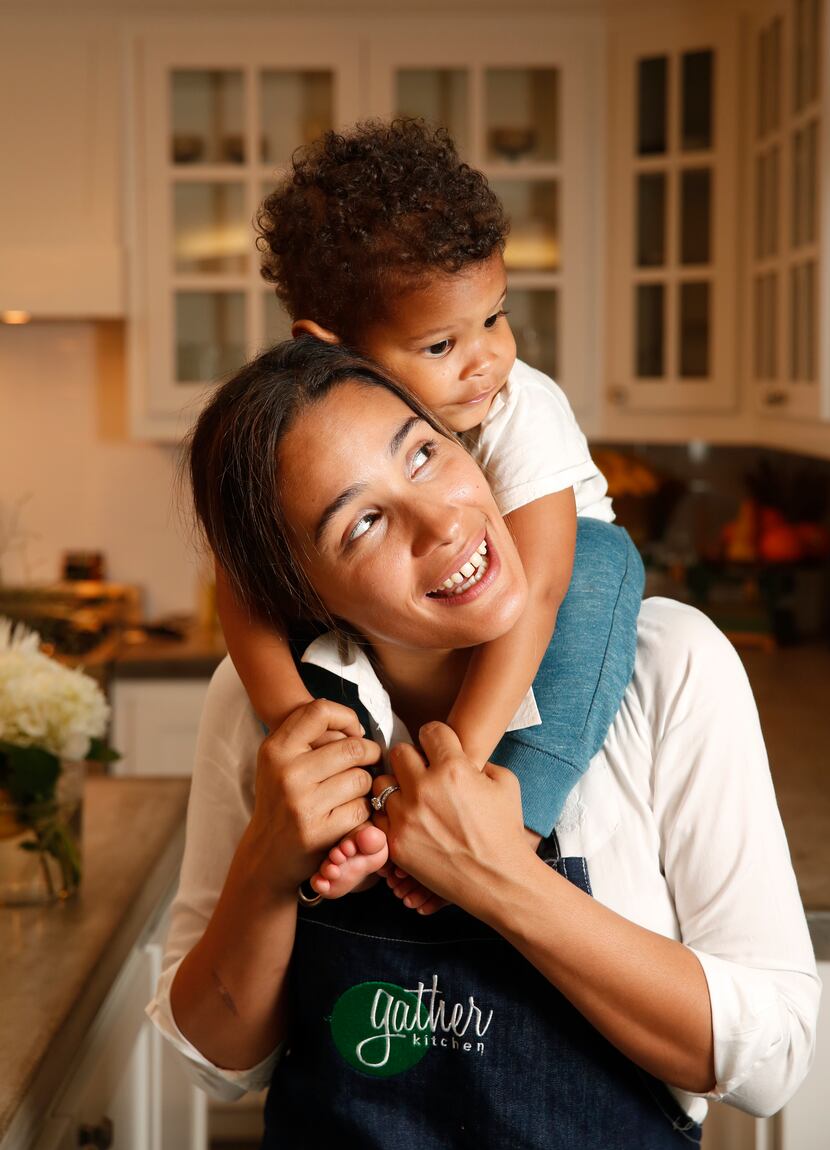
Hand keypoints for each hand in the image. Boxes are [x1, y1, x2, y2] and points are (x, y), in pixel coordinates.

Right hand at [247, 698, 380, 896]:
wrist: (266, 853)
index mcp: (275, 749)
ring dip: (365, 784)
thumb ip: (309, 735)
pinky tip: (348, 813)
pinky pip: (362, 808)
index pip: (320, 711)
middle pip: (353, 747)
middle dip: (369, 753)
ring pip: (361, 778)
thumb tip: (356, 727)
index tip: (353, 732)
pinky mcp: (320, 831)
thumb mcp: (279, 760)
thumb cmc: (282, 798)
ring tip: (352, 790)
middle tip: (369, 760)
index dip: (346, 717)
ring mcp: (303, 803)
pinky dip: (362, 810)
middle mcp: (286, 773)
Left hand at [370, 722, 529, 917]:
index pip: (429, 731)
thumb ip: (478, 761)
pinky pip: (378, 816)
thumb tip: (459, 755)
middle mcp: (426, 788)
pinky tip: (406, 821)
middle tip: (421, 772)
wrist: (498, 879)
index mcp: (454, 768)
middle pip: (399, 752)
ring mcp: (407, 816)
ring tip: (411, 799)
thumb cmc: (505, 832)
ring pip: (383, 783)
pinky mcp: (396, 842)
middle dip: (412, 759)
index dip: (436, 737)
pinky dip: (389, 816)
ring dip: (396, 787)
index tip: (436, 746)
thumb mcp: (504, 783)